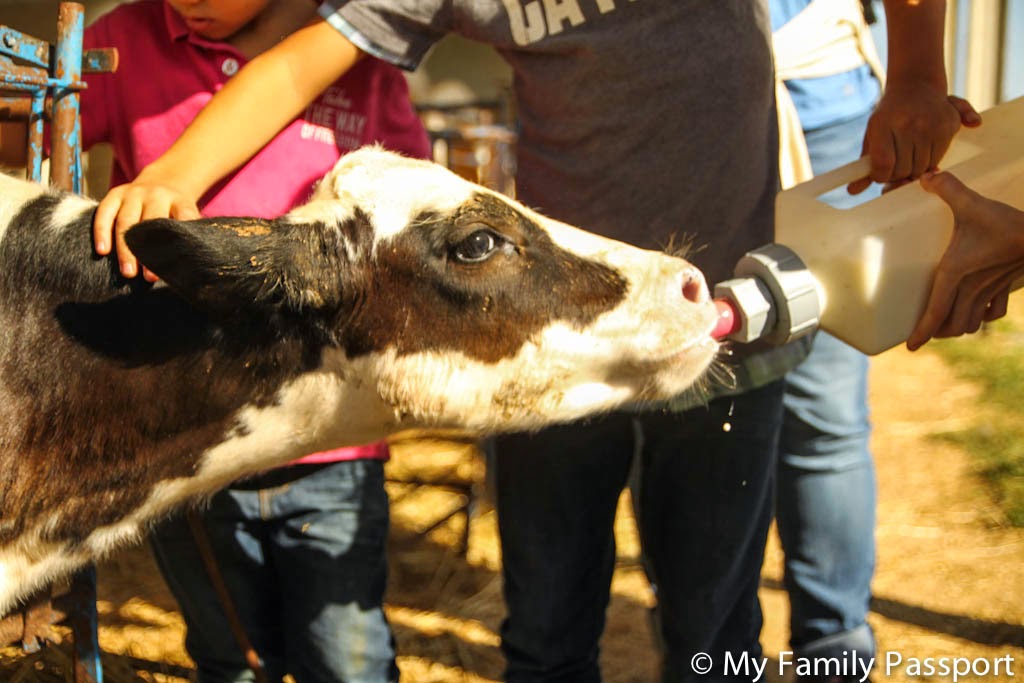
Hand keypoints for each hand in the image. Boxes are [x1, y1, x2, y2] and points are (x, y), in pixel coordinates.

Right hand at [94, 173, 199, 280]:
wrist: (164, 180)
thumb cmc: (176, 211)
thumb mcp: (187, 218)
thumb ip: (187, 236)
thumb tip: (188, 269)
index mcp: (180, 202)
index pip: (182, 221)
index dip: (178, 243)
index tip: (175, 268)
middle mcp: (157, 195)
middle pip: (151, 223)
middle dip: (149, 252)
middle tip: (149, 277)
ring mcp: (134, 193)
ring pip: (126, 221)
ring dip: (125, 249)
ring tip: (128, 272)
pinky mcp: (115, 193)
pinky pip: (105, 212)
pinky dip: (101, 231)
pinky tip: (102, 251)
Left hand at [849, 90, 980, 194]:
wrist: (916, 86)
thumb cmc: (889, 116)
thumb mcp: (872, 136)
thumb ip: (864, 165)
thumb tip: (852, 191)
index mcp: (883, 123)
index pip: (883, 164)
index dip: (881, 176)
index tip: (880, 173)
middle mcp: (908, 123)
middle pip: (903, 170)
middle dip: (897, 173)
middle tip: (896, 161)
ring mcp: (930, 124)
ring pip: (921, 168)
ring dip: (914, 168)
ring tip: (908, 153)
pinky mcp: (948, 126)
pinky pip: (938, 159)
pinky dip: (929, 161)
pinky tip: (923, 147)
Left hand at [906, 171, 1023, 350]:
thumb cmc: (1008, 223)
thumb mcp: (974, 204)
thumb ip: (948, 189)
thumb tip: (926, 176)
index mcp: (955, 274)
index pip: (935, 312)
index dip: (922, 332)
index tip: (911, 347)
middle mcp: (971, 288)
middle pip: (952, 324)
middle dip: (937, 331)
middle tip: (923, 332)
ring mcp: (991, 290)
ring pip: (972, 321)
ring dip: (958, 326)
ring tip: (945, 326)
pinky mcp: (1008, 286)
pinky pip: (994, 311)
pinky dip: (983, 317)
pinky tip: (978, 314)